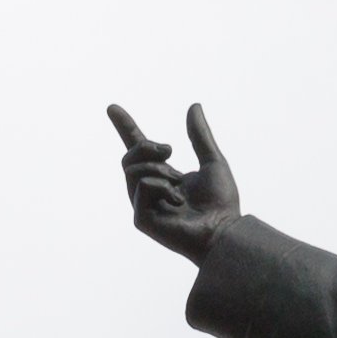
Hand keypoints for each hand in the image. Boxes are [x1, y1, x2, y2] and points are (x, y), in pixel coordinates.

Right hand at [107, 103, 240, 262]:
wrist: (224, 231)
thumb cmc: (221, 203)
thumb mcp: (212, 161)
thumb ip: (200, 136)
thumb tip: (194, 106)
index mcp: (163, 177)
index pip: (138, 149)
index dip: (126, 127)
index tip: (112, 107)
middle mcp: (149, 191)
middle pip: (129, 157)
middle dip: (147, 147)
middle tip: (170, 150)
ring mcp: (143, 206)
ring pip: (132, 170)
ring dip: (159, 169)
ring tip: (178, 184)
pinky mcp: (141, 219)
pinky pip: (142, 187)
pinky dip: (161, 186)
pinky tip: (177, 200)